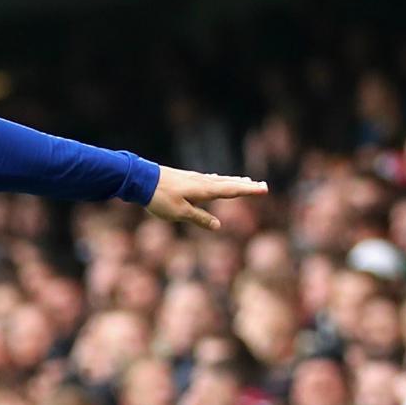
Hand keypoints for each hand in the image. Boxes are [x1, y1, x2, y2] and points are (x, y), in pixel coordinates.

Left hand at [146, 168, 266, 232]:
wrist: (141, 179)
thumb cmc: (160, 198)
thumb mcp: (180, 213)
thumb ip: (200, 218)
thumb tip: (218, 225)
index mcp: (204, 190)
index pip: (231, 191)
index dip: (248, 191)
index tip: (264, 189)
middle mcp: (203, 182)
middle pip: (229, 184)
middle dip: (246, 186)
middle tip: (263, 186)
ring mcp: (195, 178)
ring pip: (220, 180)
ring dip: (234, 182)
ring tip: (247, 182)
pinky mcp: (187, 178)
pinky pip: (209, 179)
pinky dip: (219, 180)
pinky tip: (218, 180)